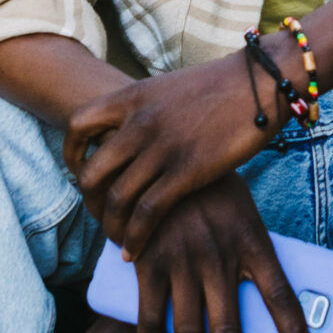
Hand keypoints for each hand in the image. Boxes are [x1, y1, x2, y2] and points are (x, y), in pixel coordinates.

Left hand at [64, 54, 278, 256]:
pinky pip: (147, 212)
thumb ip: (145, 110)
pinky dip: (135, 237)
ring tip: (118, 241)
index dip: (71, 154)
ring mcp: (162, 147)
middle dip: (90, 202)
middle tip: (101, 215)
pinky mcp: (188, 170)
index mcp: (131, 97)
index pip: (77, 125)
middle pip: (90, 172)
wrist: (261, 80)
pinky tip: (135, 251)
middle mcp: (139, 123)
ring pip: (116, 198)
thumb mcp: (169, 89)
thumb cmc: (221, 86)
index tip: (80, 172)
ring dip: (111, 227)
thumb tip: (132, 132)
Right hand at [133, 174, 313, 332]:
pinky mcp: (149, 263)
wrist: (160, 151)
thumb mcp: (241, 213)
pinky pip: (151, 319)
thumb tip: (256, 300)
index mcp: (252, 242)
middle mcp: (220, 257)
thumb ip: (247, 253)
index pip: (282, 297)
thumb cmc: (210, 188)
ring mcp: (183, 262)